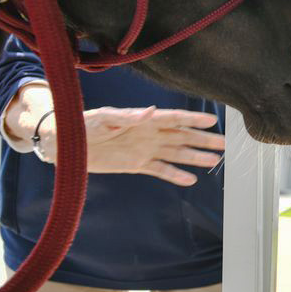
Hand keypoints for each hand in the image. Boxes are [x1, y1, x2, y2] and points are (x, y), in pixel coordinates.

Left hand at [36, 107, 224, 185]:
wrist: (65, 143)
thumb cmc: (84, 124)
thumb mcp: (106, 117)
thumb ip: (131, 116)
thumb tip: (153, 111)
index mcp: (144, 120)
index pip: (175, 119)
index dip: (194, 120)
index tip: (213, 121)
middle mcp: (149, 135)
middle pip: (182, 137)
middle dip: (204, 140)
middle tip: (225, 144)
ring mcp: (144, 150)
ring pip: (176, 154)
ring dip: (195, 157)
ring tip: (214, 161)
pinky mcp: (136, 164)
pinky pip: (160, 170)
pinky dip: (175, 175)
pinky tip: (190, 180)